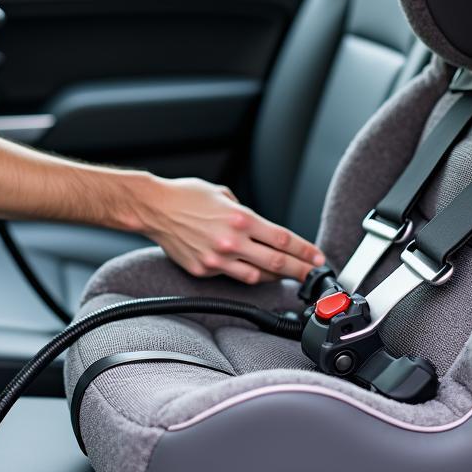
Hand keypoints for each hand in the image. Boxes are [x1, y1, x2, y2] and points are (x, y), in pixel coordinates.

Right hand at [141, 177, 324, 284]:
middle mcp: (231, 241)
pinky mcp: (203, 270)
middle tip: (313, 275)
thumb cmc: (186, 196)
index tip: (316, 257)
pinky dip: (244, 274)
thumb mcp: (223, 194)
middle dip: (300, 270)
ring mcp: (217, 259)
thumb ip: (245, 213)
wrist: (154, 209)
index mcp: (241, 218)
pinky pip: (231, 277)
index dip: (304, 250)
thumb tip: (260, 228)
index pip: (282, 239)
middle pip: (276, 262)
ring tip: (285, 276)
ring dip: (274, 277)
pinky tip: (252, 272)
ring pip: (256, 276)